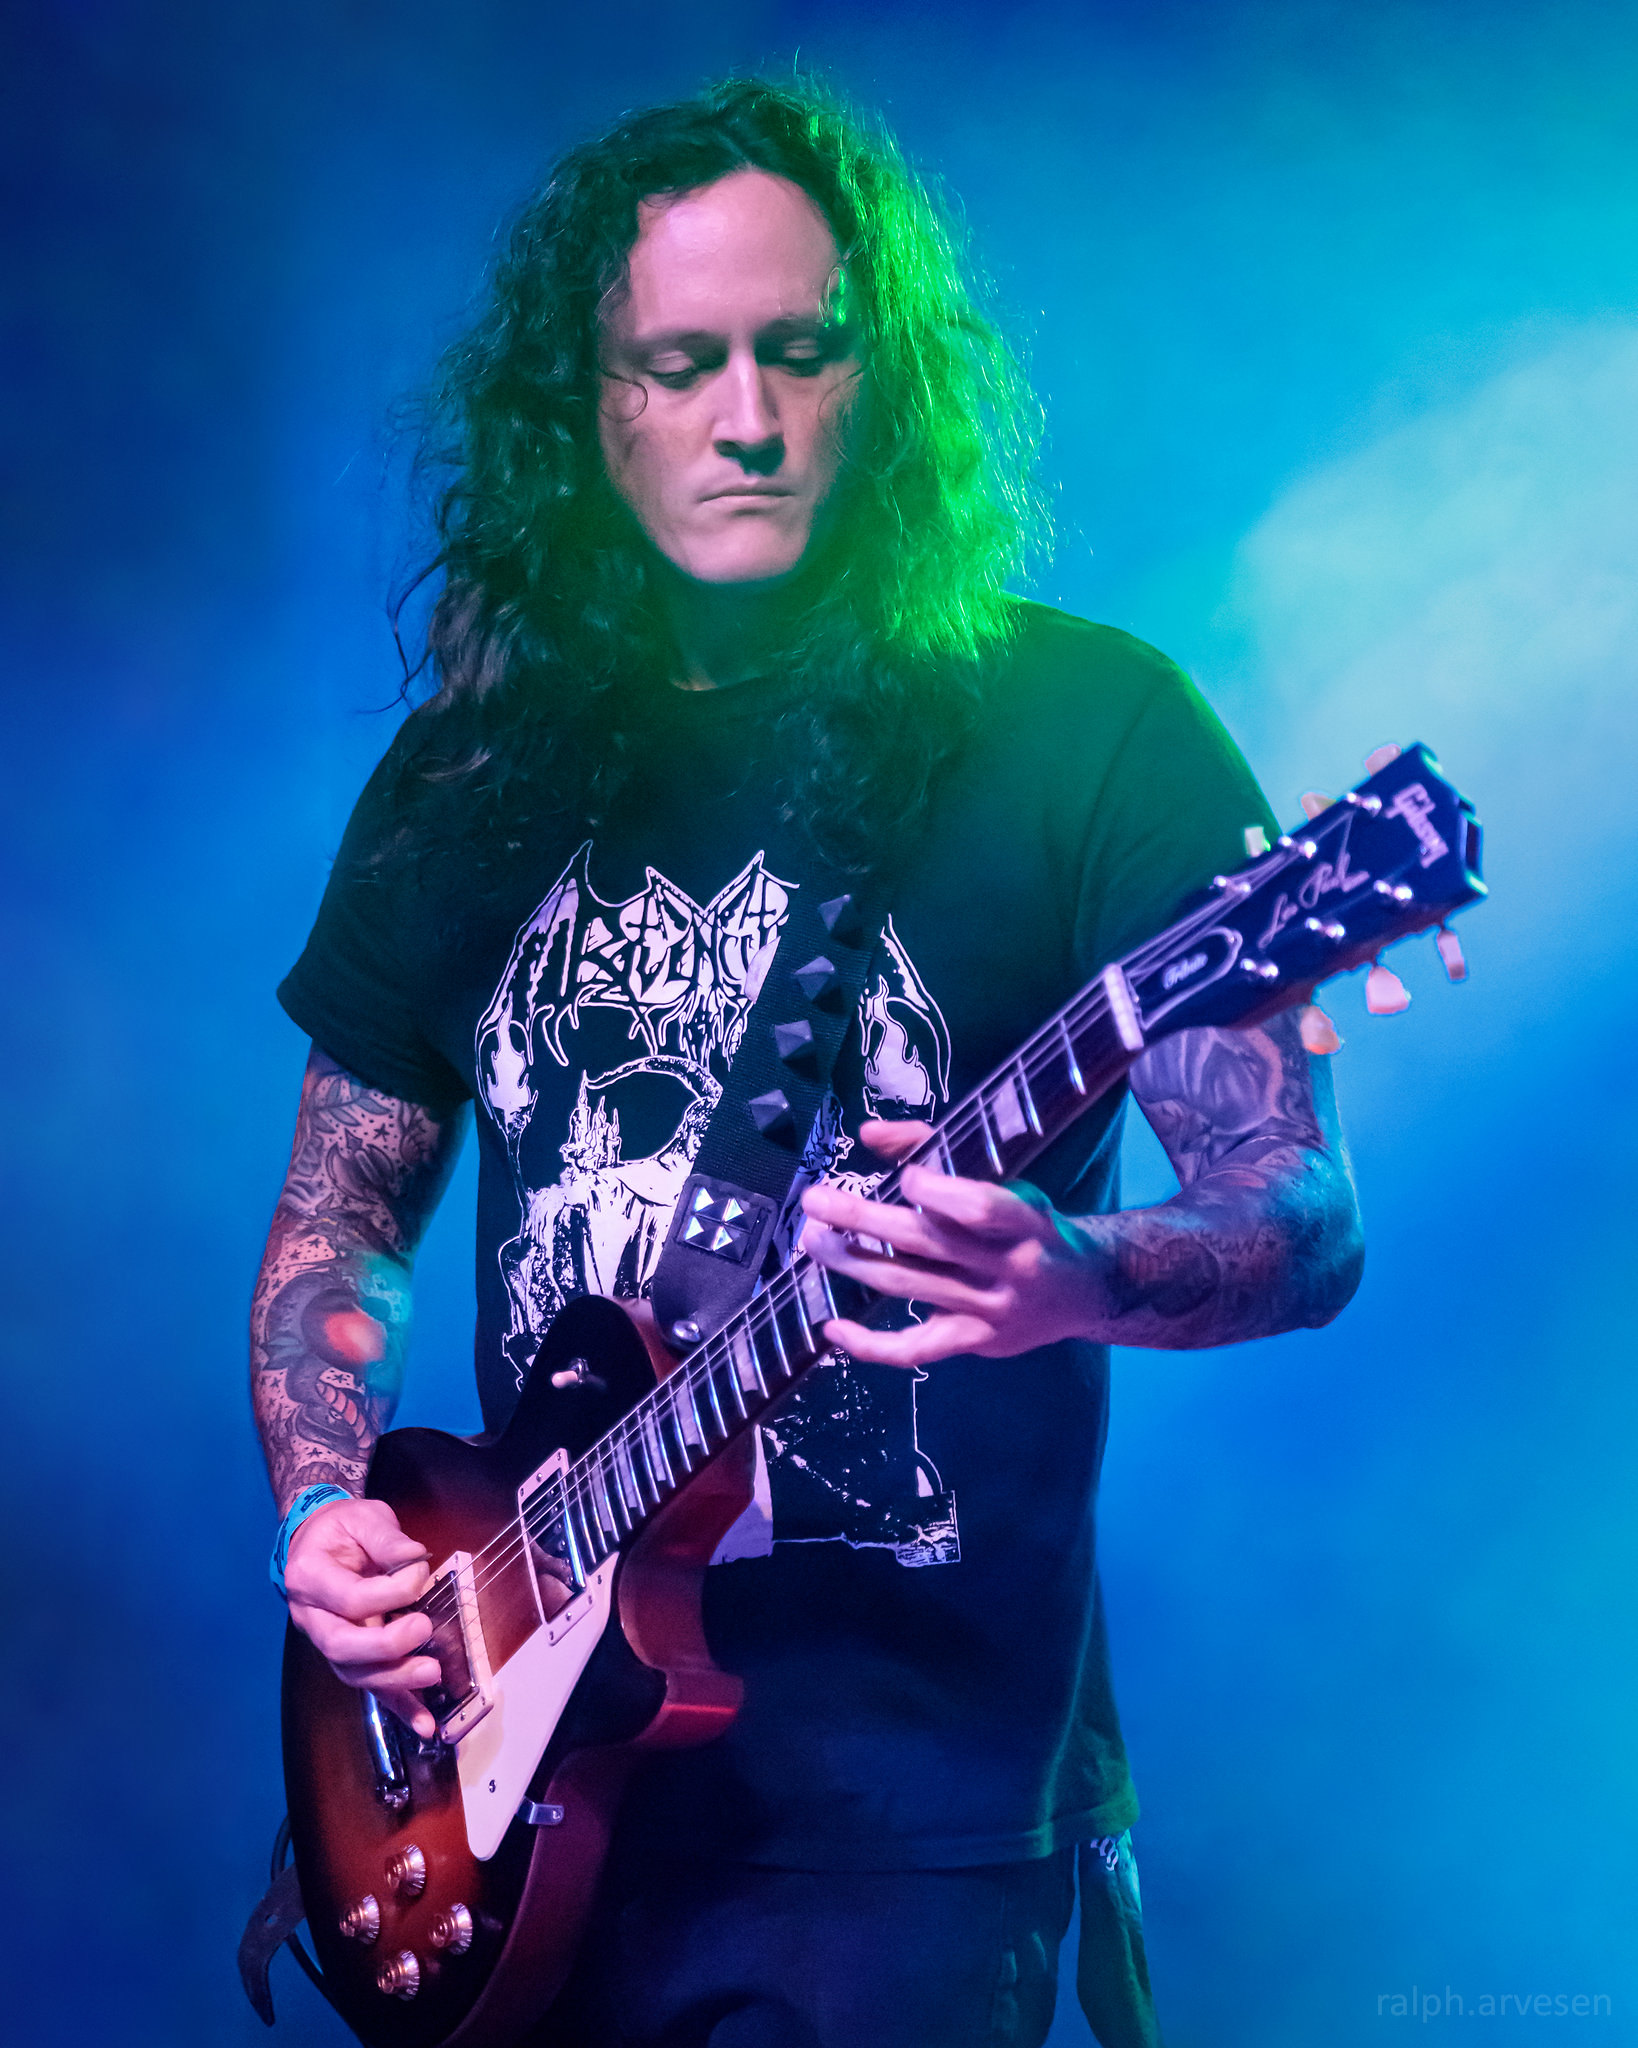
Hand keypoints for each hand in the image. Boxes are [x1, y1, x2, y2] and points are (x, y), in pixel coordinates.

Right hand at [283, 1496, 439, 1737]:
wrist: (317, 1540)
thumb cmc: (342, 1527)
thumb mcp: (364, 1517)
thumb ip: (387, 1537)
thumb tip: (416, 1559)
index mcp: (309, 1577)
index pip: (350, 1598)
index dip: (391, 1591)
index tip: (420, 1573)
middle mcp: (310, 1617)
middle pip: (342, 1647)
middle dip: (386, 1647)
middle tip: (423, 1631)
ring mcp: (325, 1641)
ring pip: (353, 1673)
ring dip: (394, 1681)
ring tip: (431, 1675)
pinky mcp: (346, 1656)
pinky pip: (369, 1685)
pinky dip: (398, 1706)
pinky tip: (423, 1724)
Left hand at [799, 1120, 1101, 1367]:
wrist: (1089, 1291)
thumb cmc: (1035, 1226)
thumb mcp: (1008, 1181)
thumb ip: (937, 1151)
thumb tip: (867, 1135)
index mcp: (1026, 1221)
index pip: (980, 1208)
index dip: (936, 1191)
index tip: (902, 1175)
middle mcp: (1012, 1269)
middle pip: (929, 1244)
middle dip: (864, 1220)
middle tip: (815, 1201)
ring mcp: (992, 1312)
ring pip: (911, 1287)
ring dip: (853, 1263)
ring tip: (812, 1241)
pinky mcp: (976, 1343)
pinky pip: (915, 1350)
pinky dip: (870, 1344)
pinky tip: (832, 1327)